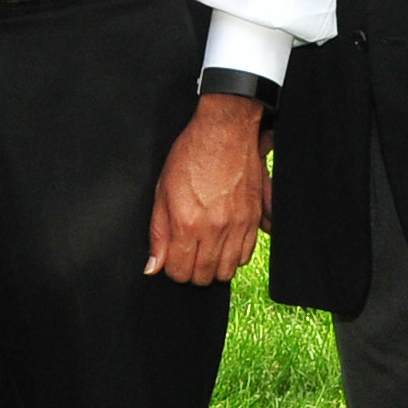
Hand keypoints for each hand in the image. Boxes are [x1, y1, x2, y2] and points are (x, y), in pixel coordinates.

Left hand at [144, 93, 267, 284]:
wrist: (225, 131)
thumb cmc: (192, 154)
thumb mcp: (163, 191)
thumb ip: (158, 233)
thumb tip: (153, 266)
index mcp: (187, 223)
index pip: (179, 271)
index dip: (172, 269)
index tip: (172, 260)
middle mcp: (214, 229)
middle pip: (204, 276)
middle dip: (192, 272)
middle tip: (188, 256)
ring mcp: (237, 225)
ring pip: (227, 271)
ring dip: (214, 266)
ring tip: (206, 251)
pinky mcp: (254, 218)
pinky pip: (246, 254)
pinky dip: (233, 255)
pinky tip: (224, 242)